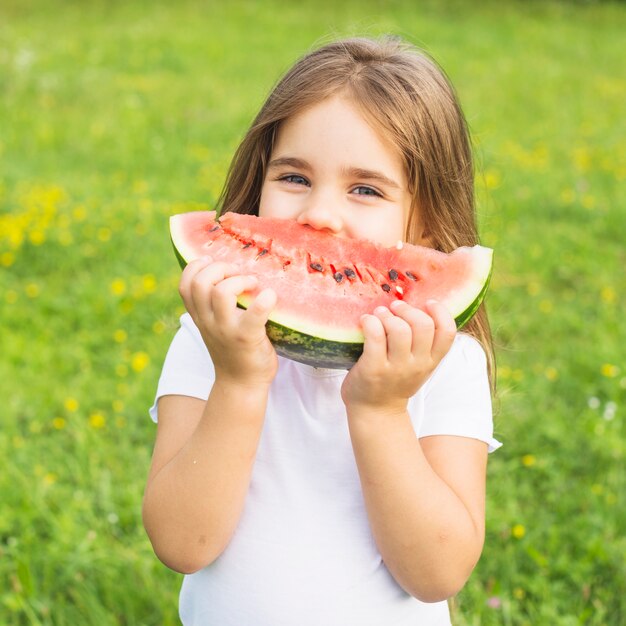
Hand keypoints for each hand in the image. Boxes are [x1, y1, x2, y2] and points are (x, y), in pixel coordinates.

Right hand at [179, 256, 278, 386]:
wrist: (241, 385)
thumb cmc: (234, 350)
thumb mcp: (215, 327)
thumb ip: (214, 306)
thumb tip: (229, 274)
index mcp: (200, 317)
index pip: (185, 285)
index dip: (196, 267)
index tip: (214, 262)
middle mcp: (208, 322)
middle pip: (201, 282)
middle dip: (220, 268)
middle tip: (239, 274)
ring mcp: (226, 330)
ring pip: (220, 293)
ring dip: (239, 280)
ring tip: (253, 283)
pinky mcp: (247, 338)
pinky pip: (254, 314)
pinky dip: (265, 300)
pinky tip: (271, 296)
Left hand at [341, 299, 455, 417]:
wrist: (375, 411)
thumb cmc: (394, 381)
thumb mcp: (418, 366)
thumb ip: (422, 344)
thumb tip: (416, 306)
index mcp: (431, 361)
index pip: (447, 333)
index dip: (440, 312)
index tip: (427, 303)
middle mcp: (417, 365)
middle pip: (423, 325)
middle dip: (407, 309)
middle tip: (394, 307)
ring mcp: (395, 368)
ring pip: (399, 329)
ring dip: (387, 315)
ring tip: (378, 314)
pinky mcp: (373, 369)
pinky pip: (375, 336)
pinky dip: (370, 322)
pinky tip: (366, 321)